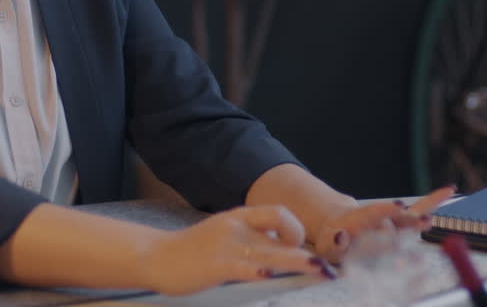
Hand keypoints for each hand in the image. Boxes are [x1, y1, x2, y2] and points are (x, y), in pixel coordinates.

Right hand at [140, 205, 332, 295]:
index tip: (303, 247)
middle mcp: (238, 226)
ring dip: (297, 262)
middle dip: (308, 250)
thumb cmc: (194, 252)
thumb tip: (281, 253)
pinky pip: (243, 266)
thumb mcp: (227, 237)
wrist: (157, 256)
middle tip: (328, 266)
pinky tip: (271, 274)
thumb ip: (253, 241)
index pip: (278, 213)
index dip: (296, 228)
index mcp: (241, 218)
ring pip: (270, 251)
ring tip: (318, 270)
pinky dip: (259, 269)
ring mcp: (228, 244)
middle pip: (282, 230)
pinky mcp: (217, 264)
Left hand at [310, 185, 455, 263]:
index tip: (399, 205)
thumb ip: (334, 243)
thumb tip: (341, 237)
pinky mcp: (401, 221)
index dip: (385, 210)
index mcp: (358, 218)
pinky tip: (450, 189)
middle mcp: (378, 216)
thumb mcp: (327, 244)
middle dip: (406, 223)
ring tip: (430, 220)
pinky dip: (434, 200)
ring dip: (419, 219)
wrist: (337, 225)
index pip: (372, 213)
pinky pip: (419, 209)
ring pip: (408, 217)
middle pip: (394, 220)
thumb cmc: (332, 238)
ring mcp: (391, 218)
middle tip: (421, 223)